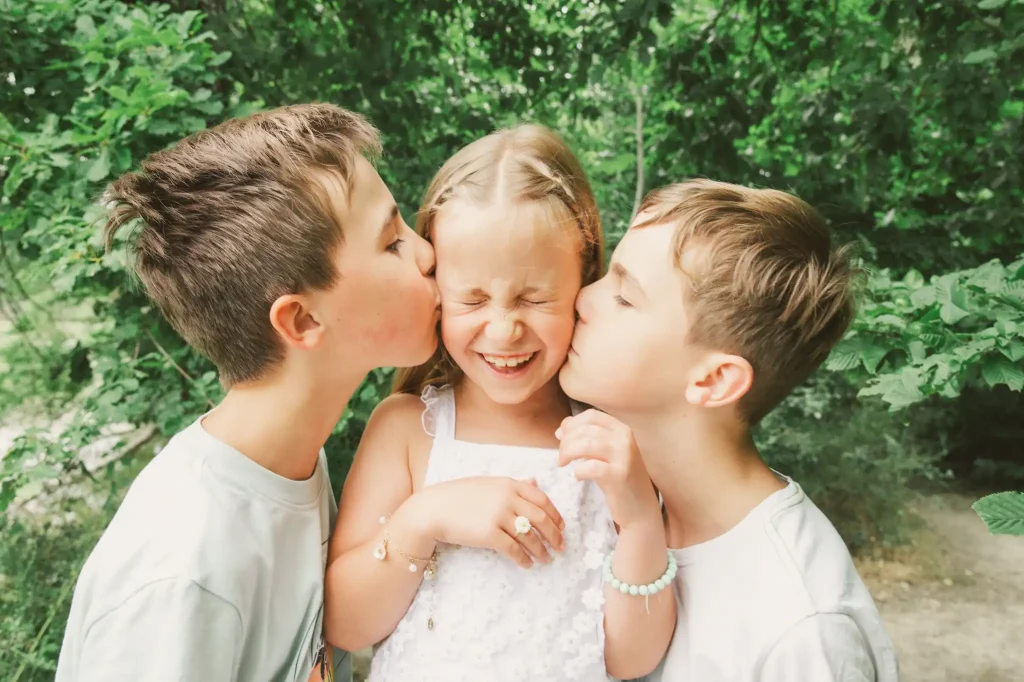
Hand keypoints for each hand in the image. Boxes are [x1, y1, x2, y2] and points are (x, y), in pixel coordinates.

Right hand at [417, 476, 564, 567]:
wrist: (433, 509)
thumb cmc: (459, 496)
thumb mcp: (489, 484)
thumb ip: (514, 484)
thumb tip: (536, 482)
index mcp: (509, 484)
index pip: (542, 499)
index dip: (555, 515)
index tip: (562, 527)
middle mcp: (507, 498)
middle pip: (540, 519)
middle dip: (554, 535)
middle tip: (561, 547)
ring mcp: (498, 516)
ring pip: (529, 536)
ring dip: (541, 550)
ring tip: (546, 560)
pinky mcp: (489, 534)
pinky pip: (513, 549)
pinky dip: (524, 559)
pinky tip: (527, 565)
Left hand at [556, 410, 659, 528]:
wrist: (640, 507)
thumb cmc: (617, 478)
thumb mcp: (603, 453)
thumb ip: (585, 438)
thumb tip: (560, 430)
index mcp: (621, 429)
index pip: (591, 415)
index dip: (571, 424)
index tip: (560, 436)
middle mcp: (625, 439)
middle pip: (585, 429)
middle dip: (566, 441)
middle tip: (560, 456)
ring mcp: (624, 457)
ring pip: (586, 444)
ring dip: (568, 453)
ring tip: (562, 463)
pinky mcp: (619, 476)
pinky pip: (591, 467)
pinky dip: (579, 470)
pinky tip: (578, 476)